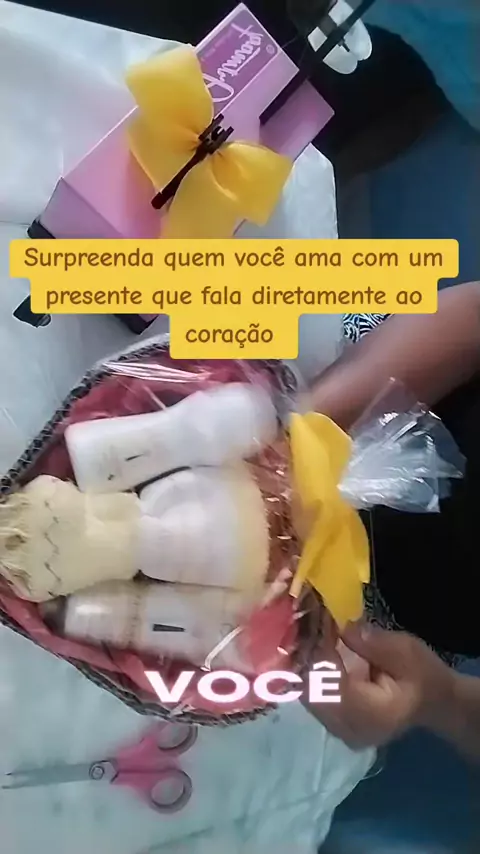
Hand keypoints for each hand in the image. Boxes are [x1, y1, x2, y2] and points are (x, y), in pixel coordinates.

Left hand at [303, 620, 455, 748]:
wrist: (434, 702)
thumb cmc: (424, 676)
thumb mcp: (406, 651)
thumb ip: (373, 643)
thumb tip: (342, 628)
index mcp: (369, 715)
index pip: (328, 685)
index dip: (319, 653)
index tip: (318, 624)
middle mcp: (348, 729)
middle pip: (309, 692)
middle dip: (305, 657)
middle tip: (307, 626)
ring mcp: (338, 730)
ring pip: (305, 695)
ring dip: (304, 665)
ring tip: (308, 635)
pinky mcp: (334, 723)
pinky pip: (312, 697)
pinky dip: (309, 674)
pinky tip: (313, 652)